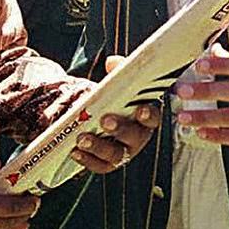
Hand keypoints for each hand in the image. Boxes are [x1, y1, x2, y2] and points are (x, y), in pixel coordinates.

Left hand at [69, 55, 159, 172]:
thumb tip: (112, 62)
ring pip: (115, 154)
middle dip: (120, 129)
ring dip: (99, 146)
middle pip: (133, 137)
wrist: (99, 115)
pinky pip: (99, 165)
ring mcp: (124, 152)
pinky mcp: (108, 163)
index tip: (141, 109)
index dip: (149, 115)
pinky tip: (75, 151)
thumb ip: (119, 70)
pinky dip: (87, 159)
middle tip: (105, 120)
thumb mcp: (119, 82)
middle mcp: (138, 137)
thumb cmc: (115, 98)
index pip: (153, 118)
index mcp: (146, 116)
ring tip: (82, 138)